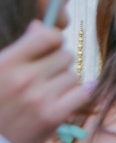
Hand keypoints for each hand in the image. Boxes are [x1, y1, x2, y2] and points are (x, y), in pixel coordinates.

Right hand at [0, 22, 89, 142]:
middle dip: (57, 65)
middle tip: (44, 79)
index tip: (48, 49)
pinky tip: (60, 103)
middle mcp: (24, 78)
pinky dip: (74, 97)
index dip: (52, 41)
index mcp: (5, 63)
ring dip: (64, 84)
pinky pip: (82, 94)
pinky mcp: (53, 116)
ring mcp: (40, 98)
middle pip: (65, 56)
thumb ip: (19, 50)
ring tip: (46, 95)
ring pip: (73, 76)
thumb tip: (40, 25)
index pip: (48, 36)